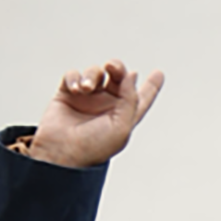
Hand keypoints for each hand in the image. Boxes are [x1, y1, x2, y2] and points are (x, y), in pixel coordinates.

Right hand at [23, 59, 164, 169]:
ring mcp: (87, 99)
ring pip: (95, 73)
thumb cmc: (93, 147)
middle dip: (117, 67)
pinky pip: (73, 76)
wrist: (62, 152)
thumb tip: (131, 75)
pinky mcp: (67, 94)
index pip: (141, 98)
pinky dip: (74, 77)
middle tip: (112, 68)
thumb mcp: (121, 127)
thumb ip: (130, 99)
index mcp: (124, 116)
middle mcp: (106, 105)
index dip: (151, 86)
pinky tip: (75, 89)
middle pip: (118, 77)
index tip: (159, 73)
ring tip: (85, 88)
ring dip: (92, 75)